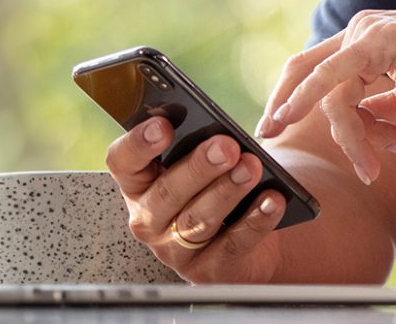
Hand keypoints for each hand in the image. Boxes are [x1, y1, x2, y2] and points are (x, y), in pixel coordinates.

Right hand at [105, 117, 287, 282]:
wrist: (253, 233)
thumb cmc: (222, 184)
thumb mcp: (206, 162)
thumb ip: (201, 142)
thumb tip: (216, 128)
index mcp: (140, 184)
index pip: (123, 162)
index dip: (138, 144)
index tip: (163, 126)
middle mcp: (150, 219)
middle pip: (166, 193)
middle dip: (198, 168)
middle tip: (226, 146)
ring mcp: (175, 250)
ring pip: (198, 220)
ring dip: (227, 191)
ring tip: (252, 168)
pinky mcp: (208, 270)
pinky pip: (232, 244)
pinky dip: (255, 220)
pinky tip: (272, 200)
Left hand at [258, 8, 395, 183]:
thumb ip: (383, 108)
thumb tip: (364, 123)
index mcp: (372, 39)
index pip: (323, 69)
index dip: (302, 100)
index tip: (289, 129)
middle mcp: (363, 29)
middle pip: (304, 68)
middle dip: (282, 104)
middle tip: (267, 137)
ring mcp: (366, 32)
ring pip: (331, 93)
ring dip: (349, 138)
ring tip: (374, 167)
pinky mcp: (374, 42)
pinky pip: (330, 78)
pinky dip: (305, 100)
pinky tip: (286, 120)